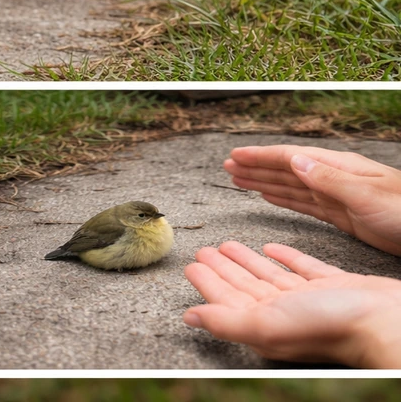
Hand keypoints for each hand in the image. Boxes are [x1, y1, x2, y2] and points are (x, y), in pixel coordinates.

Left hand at [184, 241, 400, 367]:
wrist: (387, 320)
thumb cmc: (329, 325)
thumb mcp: (267, 323)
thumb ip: (227, 320)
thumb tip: (189, 319)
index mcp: (266, 322)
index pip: (227, 298)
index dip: (207, 282)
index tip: (190, 265)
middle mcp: (286, 313)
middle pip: (245, 286)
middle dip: (223, 269)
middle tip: (203, 250)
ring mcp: (310, 300)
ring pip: (270, 277)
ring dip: (247, 262)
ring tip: (227, 245)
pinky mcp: (334, 287)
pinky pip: (302, 269)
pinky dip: (285, 257)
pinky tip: (272, 247)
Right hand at [224, 145, 400, 255]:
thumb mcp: (367, 196)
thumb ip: (329, 179)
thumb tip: (294, 160)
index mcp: (339, 168)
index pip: (291, 158)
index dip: (261, 157)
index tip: (234, 157)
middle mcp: (335, 178)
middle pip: (287, 169)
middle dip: (256, 167)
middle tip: (227, 167)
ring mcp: (339, 196)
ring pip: (292, 186)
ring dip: (265, 182)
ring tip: (240, 180)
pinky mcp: (344, 216)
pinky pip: (305, 204)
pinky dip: (284, 199)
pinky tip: (271, 196)